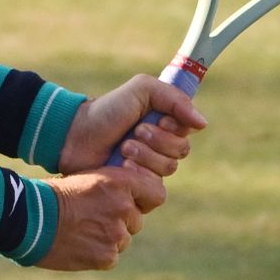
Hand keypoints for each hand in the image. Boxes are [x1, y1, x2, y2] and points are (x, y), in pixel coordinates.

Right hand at [38, 164, 168, 270]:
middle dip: (119, 222)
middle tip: (92, 218)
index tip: (132, 203)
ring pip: (122, 240)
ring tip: (80, 231)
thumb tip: (134, 200)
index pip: (156, 194)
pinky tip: (78, 244)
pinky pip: (110, 257)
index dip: (145, 200)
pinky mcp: (106, 256)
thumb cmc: (54, 195)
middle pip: (135, 221)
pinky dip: (97, 254)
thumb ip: (116, 188)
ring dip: (107, 238)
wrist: (29, 218)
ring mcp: (116, 234)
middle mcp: (124, 208)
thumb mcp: (89, 178)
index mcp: (121, 182)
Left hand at [58, 74, 206, 175]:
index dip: (174, 127)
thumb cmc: (107, 110)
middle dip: (157, 141)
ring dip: (145, 156)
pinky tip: (122, 168)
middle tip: (134, 133)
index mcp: (164, 122)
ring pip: (168, 168)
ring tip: (123, 149)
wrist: (76, 136)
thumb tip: (203, 123)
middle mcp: (160, 145)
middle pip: (181, 151)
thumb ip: (174, 98)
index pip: (188, 130)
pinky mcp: (138, 187)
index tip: (159, 118)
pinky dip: (139, 175)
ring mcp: (149, 167)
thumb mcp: (141, 90)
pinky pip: (155, 188)